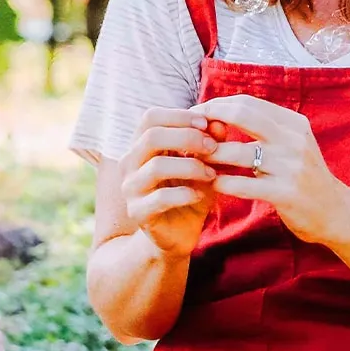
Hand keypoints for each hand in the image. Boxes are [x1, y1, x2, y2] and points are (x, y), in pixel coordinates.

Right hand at [119, 108, 220, 257]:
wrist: (177, 234)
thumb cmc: (189, 193)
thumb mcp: (204, 165)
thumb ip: (210, 144)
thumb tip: (219, 123)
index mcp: (141, 146)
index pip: (150, 117)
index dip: (179, 116)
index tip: (207, 124)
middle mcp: (130, 164)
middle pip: (151, 137)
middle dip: (187, 138)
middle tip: (213, 147)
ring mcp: (131, 188)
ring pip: (156, 166)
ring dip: (190, 166)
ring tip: (211, 174)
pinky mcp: (138, 213)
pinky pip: (160, 198)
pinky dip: (185, 194)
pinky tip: (200, 195)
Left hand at [191, 94, 349, 244]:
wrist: (338, 213)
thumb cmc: (303, 177)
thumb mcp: (290, 145)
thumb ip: (261, 129)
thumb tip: (217, 112)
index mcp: (293, 123)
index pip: (246, 102)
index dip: (215, 106)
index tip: (194, 116)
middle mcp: (294, 139)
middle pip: (241, 114)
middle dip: (208, 120)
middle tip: (186, 132)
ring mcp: (291, 166)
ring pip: (237, 151)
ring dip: (209, 155)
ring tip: (194, 161)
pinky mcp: (286, 193)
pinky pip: (242, 184)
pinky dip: (220, 182)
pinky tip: (210, 184)